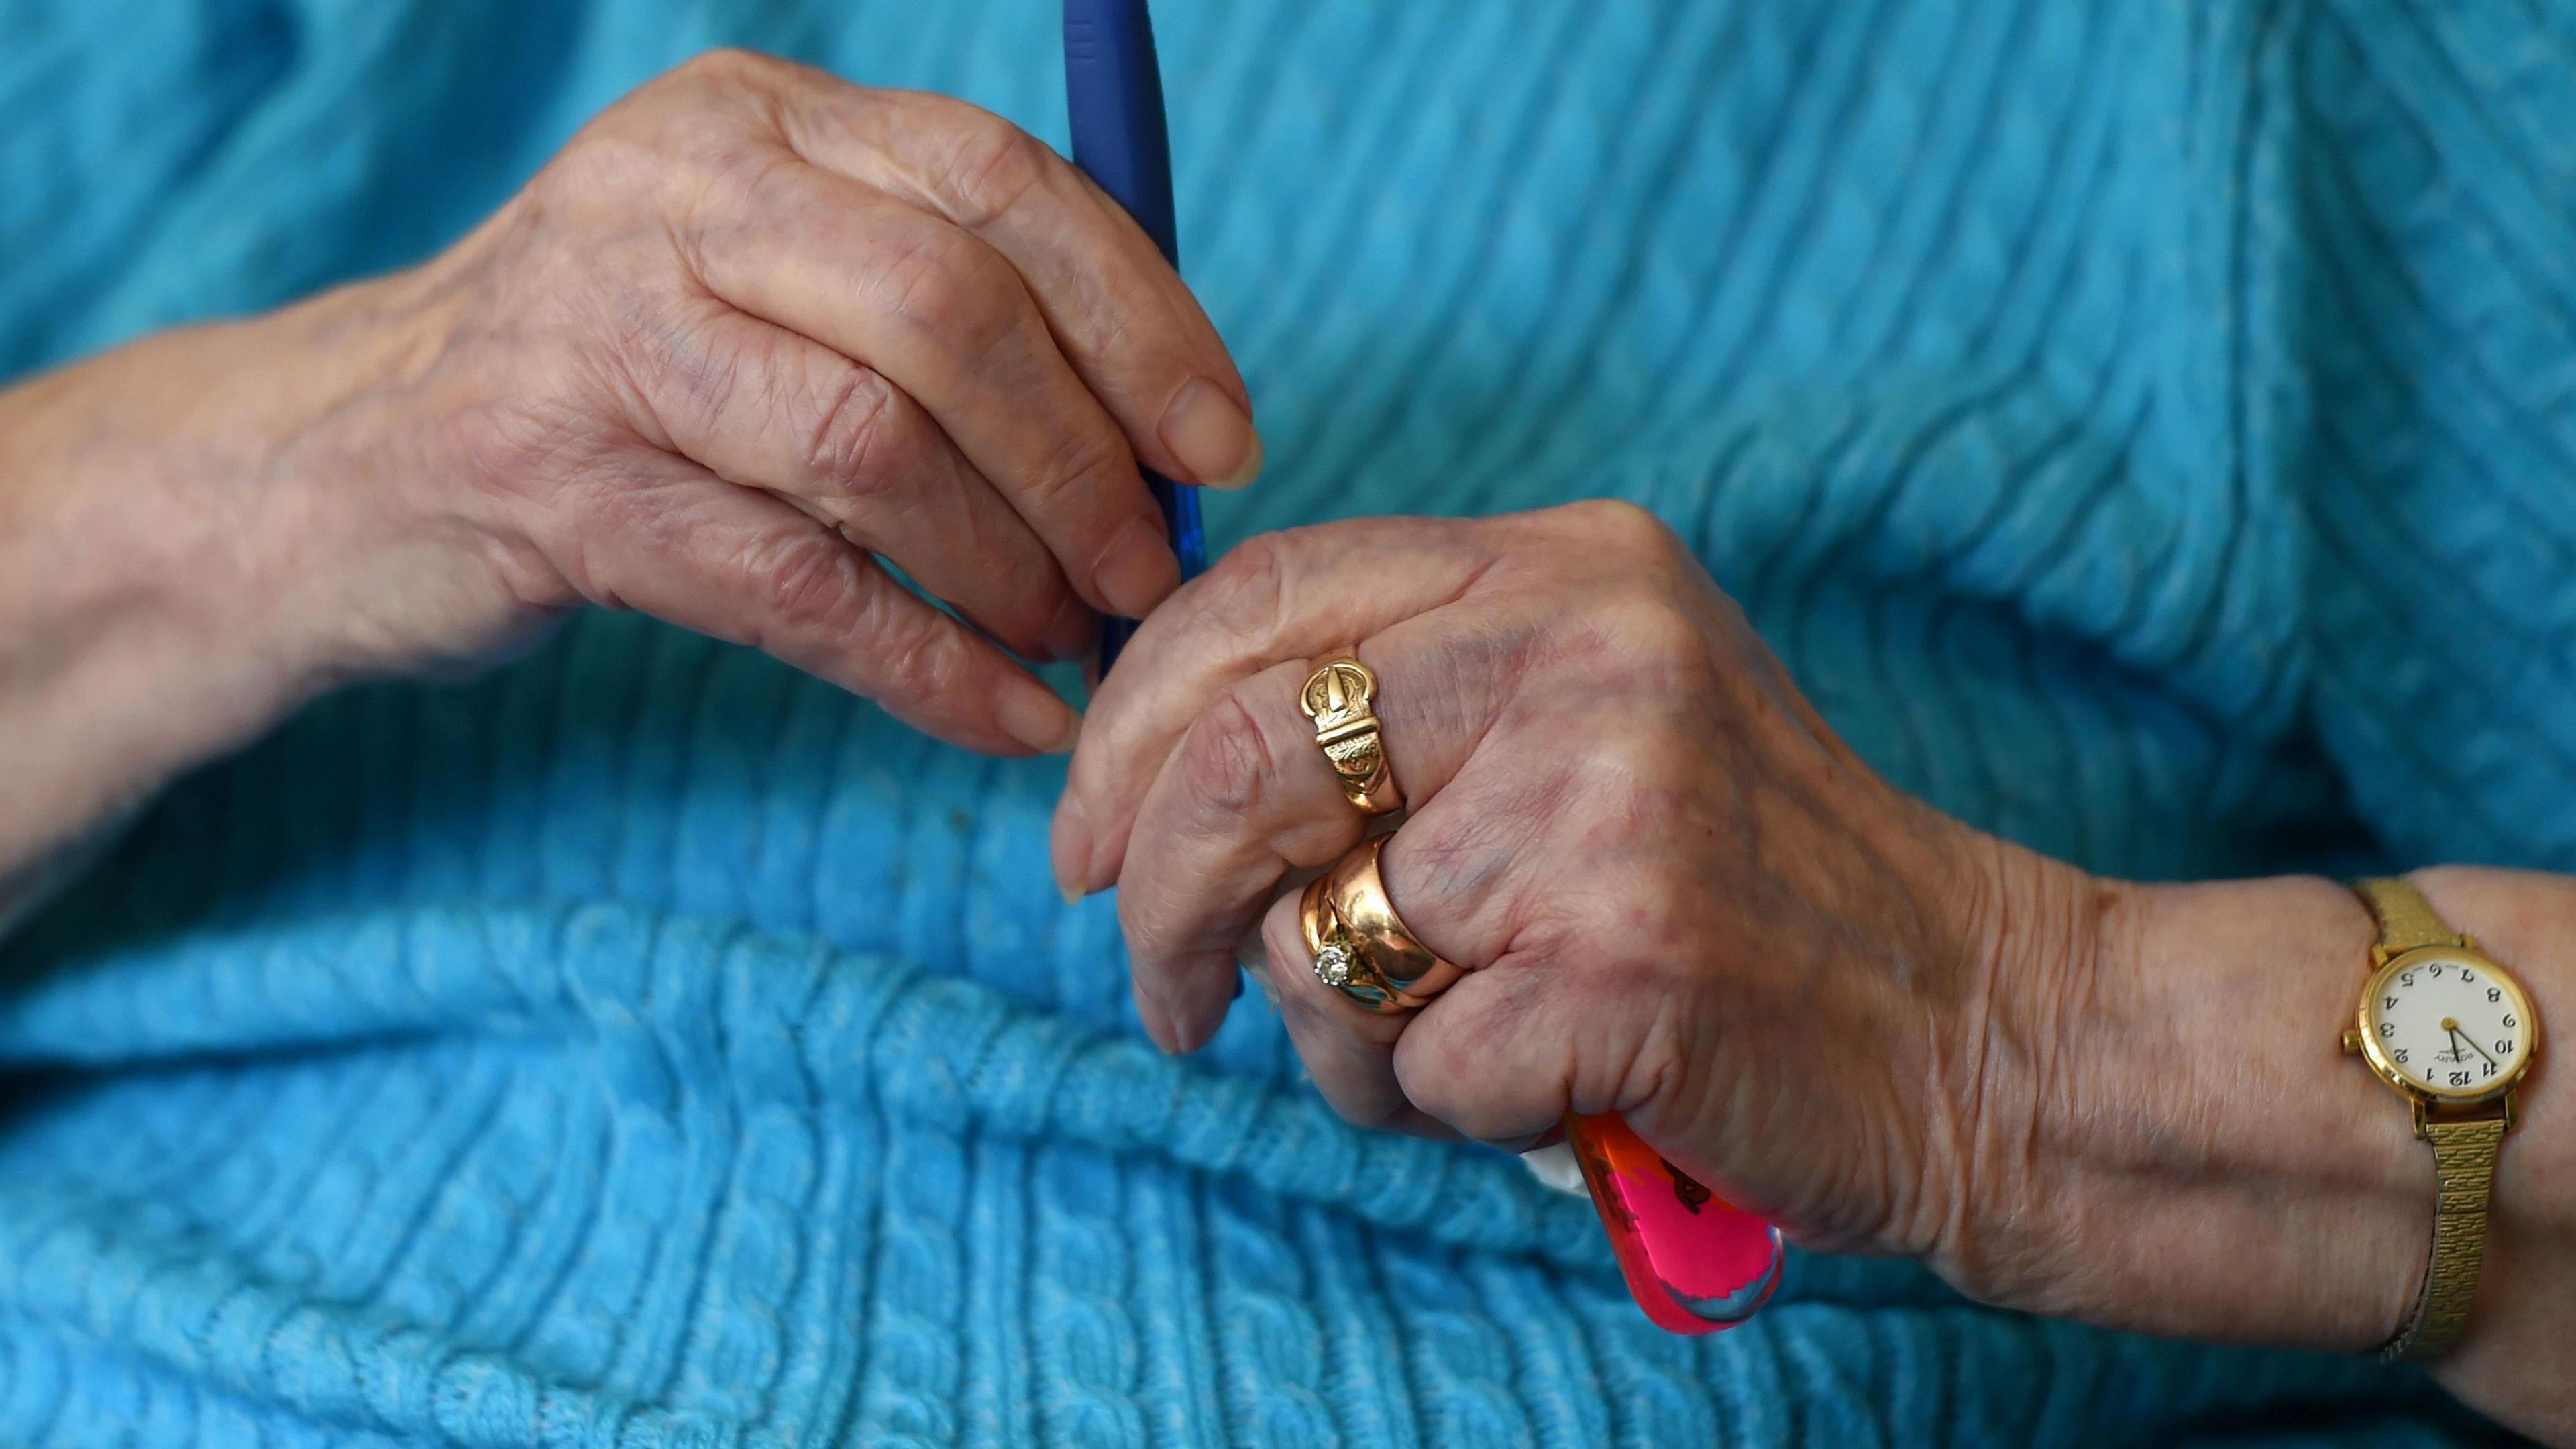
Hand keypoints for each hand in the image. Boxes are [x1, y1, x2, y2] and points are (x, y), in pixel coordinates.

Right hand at [373, 49, 1263, 748]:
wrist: (338, 464)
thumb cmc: (616, 378)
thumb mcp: (761, 279)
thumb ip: (933, 303)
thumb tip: (1162, 429)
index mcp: (758, 122)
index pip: (998, 181)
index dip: (1139, 320)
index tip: (1220, 444)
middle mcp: (672, 196)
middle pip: (950, 314)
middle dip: (1084, 463)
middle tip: (1150, 572)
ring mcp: (598, 336)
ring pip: (873, 450)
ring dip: (1011, 568)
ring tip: (1077, 640)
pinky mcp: (551, 487)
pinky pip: (791, 590)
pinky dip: (925, 668)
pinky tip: (1006, 720)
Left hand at [1048, 500, 2078, 1263]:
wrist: (1987, 1028)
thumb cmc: (1753, 888)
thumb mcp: (1600, 715)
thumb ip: (1413, 696)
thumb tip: (1151, 770)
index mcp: (1568, 564)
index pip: (1257, 598)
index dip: (1126, 726)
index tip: (1077, 839)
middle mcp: (1587, 650)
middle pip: (1239, 762)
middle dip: (1152, 906)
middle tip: (1167, 1000)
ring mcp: (1610, 803)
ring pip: (1313, 938)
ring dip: (1336, 1038)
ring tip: (1442, 1050)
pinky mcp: (1631, 963)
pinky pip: (1417, 1065)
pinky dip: (1448, 1111)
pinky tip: (1545, 1089)